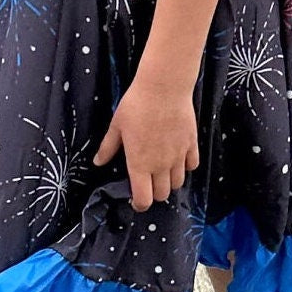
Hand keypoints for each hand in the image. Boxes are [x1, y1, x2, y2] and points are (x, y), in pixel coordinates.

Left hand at [92, 75, 199, 211]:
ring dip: (169, 180)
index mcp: (140, 164)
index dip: (139, 204)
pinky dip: (186, 165)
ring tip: (162, 169)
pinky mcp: (191, 144)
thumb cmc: (137, 104)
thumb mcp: (117, 126)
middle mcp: (161, 165)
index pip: (144, 200)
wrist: (164, 86)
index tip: (135, 198)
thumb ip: (108, 147)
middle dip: (154, 192)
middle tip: (147, 180)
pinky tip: (178, 156)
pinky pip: (192, 165)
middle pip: (162, 194)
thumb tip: (98, 162)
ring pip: (178, 182)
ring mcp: (178, 155)